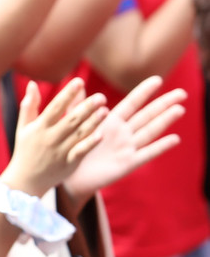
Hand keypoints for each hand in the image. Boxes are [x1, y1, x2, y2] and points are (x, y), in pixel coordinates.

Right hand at [2, 79, 107, 195]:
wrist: (25, 181)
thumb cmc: (25, 150)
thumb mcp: (23, 127)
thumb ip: (29, 105)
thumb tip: (32, 83)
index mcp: (39, 127)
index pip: (55, 107)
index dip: (67, 94)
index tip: (79, 81)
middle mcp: (50, 138)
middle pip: (70, 120)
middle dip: (86, 107)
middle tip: (100, 96)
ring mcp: (60, 152)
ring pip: (79, 134)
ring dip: (93, 122)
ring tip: (104, 110)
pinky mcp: (69, 164)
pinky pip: (81, 152)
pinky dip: (90, 143)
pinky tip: (101, 134)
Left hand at [65, 76, 185, 202]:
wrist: (73, 177)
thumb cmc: (75, 149)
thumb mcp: (76, 126)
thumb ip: (78, 106)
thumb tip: (76, 83)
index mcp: (111, 121)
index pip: (131, 103)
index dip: (143, 92)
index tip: (157, 79)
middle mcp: (123, 133)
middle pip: (147, 115)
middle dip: (164, 104)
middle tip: (182, 93)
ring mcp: (127, 148)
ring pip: (149, 131)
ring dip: (164, 121)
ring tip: (180, 109)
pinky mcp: (128, 163)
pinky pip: (146, 154)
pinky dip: (160, 147)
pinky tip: (174, 139)